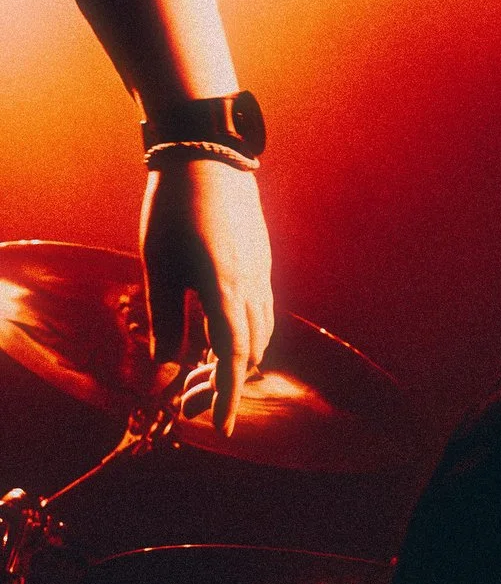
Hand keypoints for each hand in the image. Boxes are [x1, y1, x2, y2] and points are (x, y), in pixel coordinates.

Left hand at [142, 158, 275, 435]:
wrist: (209, 155)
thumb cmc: (173, 206)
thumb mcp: (157, 265)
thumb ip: (165, 319)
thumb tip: (168, 369)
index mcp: (223, 286)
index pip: (232, 356)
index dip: (225, 395)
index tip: (218, 429)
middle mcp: (252, 284)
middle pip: (248, 352)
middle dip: (220, 386)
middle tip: (184, 409)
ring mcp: (261, 272)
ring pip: (258, 334)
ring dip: (232, 364)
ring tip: (194, 380)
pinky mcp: (259, 263)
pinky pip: (258, 313)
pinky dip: (239, 338)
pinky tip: (210, 343)